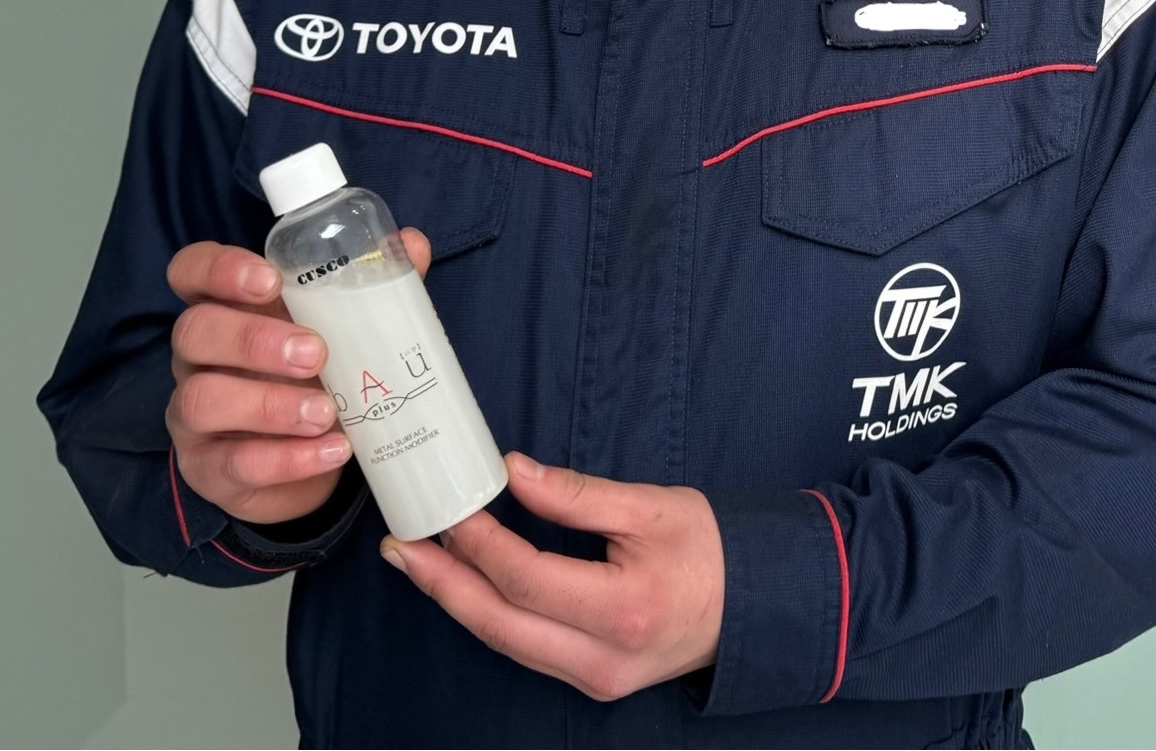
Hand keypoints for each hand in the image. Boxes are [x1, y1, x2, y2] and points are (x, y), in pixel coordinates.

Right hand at [164, 228, 431, 525]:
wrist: (310, 460)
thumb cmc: (320, 375)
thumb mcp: (345, 328)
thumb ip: (372, 287)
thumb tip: (411, 244)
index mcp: (227, 307)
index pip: (193, 271)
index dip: (219, 269)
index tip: (269, 280)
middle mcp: (200, 356)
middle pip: (195, 331)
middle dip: (253, 339)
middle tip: (316, 353)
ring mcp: (195, 414)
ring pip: (203, 399)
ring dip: (270, 406)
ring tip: (326, 412)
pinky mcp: (209, 468)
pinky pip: (233, 463)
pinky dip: (287, 459)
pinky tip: (331, 451)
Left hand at [381, 455, 725, 701]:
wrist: (754, 607)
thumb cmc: (710, 550)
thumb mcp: (651, 507)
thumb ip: (577, 495)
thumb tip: (512, 473)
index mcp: (623, 609)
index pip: (528, 578)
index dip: (481, 544)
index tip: (451, 509)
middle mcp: (602, 659)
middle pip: (501, 624)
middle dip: (442, 584)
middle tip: (401, 547)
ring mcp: (595, 679)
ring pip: (506, 643)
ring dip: (456, 601)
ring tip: (418, 561)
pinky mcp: (591, 681)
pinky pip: (525, 650)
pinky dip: (488, 614)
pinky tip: (464, 585)